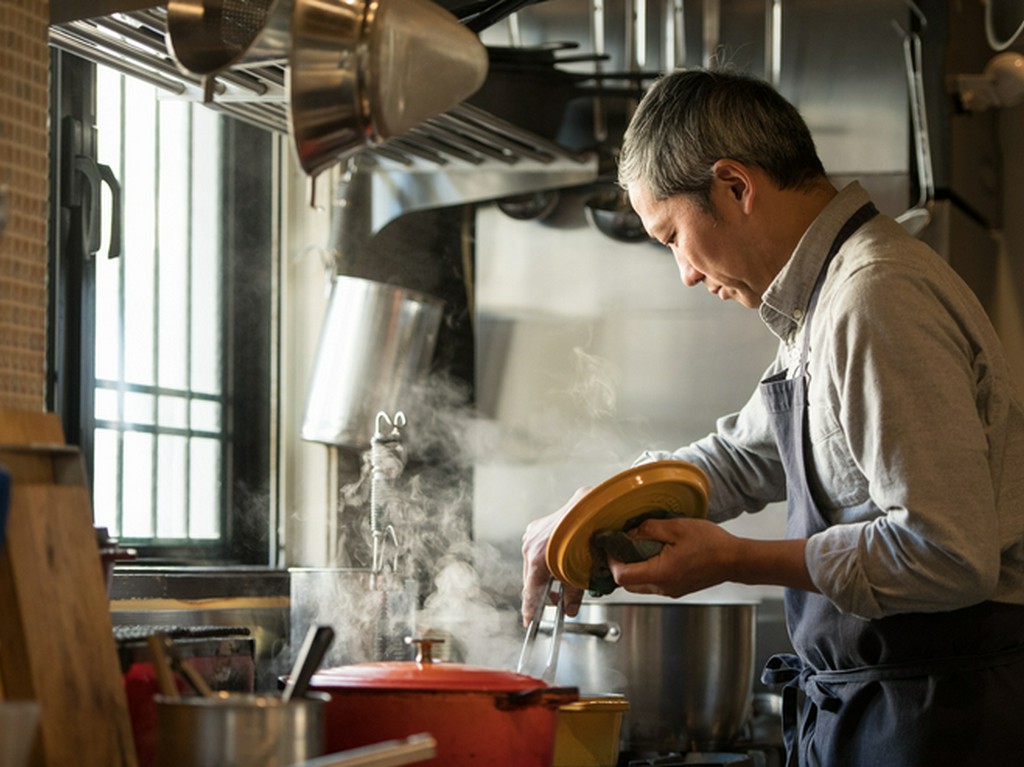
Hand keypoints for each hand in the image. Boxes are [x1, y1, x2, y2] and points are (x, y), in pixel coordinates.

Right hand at [521, 488, 589, 625]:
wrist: (590, 506)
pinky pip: (536, 550)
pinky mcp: (537, 527)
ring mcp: (531, 535)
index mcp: (537, 559)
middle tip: (555, 603)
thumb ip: (573, 593)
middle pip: (531, 579)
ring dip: (545, 576)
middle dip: (543, 593)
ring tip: (561, 583)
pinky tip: (559, 562)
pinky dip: (545, 561)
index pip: (530, 593)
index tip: (529, 622)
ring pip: (533, 565)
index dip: (530, 610)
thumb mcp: (582, 570)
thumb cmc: (586, 533)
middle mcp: (530, 546)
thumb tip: (570, 609)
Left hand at [608, 517, 814, 595]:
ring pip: (639, 585)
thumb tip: (632, 532)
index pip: (622, 576)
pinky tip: (653, 553)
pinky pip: (653, 583)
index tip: (611, 545)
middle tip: (619, 546)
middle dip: (620, 565)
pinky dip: (647, 570)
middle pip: (627, 584)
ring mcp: (670, 590)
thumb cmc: (711, 544)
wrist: (735, 560)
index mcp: (660, 573)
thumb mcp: (676, 527)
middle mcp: (663, 587)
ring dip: (634, 568)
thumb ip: (650, 529)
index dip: (612, 561)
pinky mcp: (677, 589)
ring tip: (636, 547)